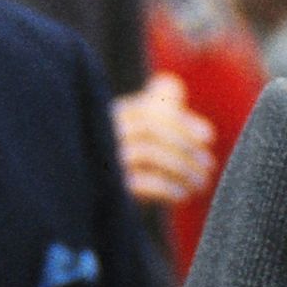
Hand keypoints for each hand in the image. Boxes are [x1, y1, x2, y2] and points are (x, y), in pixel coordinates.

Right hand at [112, 73, 215, 207]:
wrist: (77, 204)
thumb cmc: (113, 160)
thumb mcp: (130, 128)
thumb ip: (151, 103)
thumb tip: (171, 83)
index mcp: (105, 119)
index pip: (148, 111)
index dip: (182, 122)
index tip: (208, 136)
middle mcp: (101, 136)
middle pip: (150, 129)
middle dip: (186, 146)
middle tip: (209, 164)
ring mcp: (102, 161)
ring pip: (148, 154)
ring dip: (183, 169)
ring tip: (200, 183)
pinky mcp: (107, 188)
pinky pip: (142, 183)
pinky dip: (167, 187)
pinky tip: (181, 195)